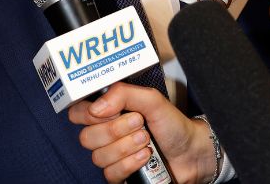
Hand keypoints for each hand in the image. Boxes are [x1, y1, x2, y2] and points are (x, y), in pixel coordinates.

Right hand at [68, 83, 216, 183]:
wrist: (192, 151)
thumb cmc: (173, 124)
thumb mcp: (152, 99)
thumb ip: (124, 93)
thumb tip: (97, 107)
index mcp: (109, 112)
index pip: (77, 113)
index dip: (87, 114)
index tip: (109, 111)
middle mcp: (106, 134)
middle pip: (86, 138)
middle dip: (116, 130)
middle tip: (139, 123)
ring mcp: (112, 156)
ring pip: (99, 157)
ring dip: (126, 147)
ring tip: (146, 140)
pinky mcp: (120, 174)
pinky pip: (111, 173)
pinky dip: (130, 164)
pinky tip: (145, 156)